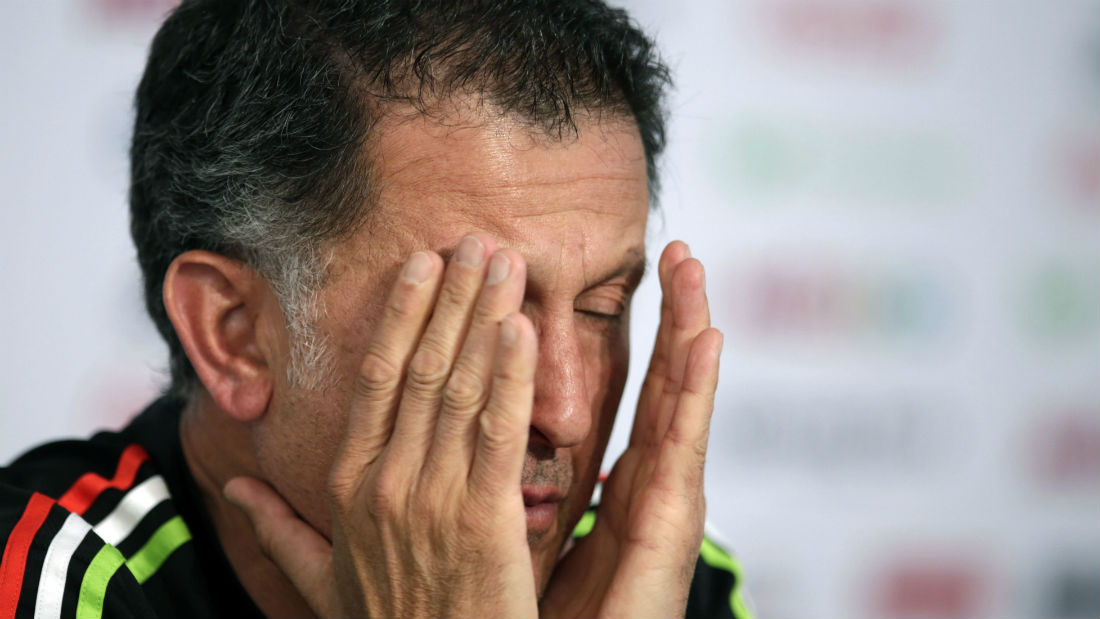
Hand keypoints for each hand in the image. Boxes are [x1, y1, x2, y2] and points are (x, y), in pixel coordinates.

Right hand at [224, 235, 540, 617]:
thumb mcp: (319, 582)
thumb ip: (278, 530)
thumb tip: (232, 486)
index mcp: (350, 485)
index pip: (374, 380)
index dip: (400, 316)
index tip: (421, 265)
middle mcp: (385, 481)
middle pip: (420, 368)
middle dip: (451, 298)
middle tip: (477, 240)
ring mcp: (430, 498)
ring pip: (457, 388)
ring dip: (483, 318)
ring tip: (504, 262)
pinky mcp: (482, 521)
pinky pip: (495, 434)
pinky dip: (508, 378)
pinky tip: (521, 329)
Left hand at [540, 241, 721, 617]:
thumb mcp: (516, 539)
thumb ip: (509, 485)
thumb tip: (484, 444)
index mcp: (614, 484)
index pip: (630, 396)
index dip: (640, 336)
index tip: (637, 278)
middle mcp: (644, 487)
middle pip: (662, 386)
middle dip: (671, 317)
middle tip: (677, 250)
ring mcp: (662, 504)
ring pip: (679, 402)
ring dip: (691, 330)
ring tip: (695, 269)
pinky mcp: (669, 527)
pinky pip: (682, 447)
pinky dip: (698, 390)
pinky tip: (708, 340)